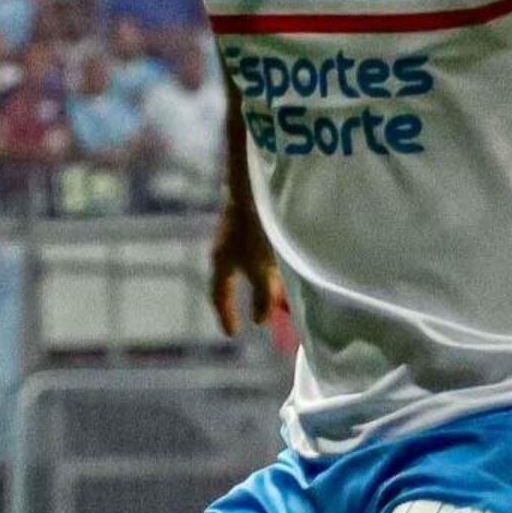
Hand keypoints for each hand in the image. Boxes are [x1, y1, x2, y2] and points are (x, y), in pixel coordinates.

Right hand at [209, 202, 278, 335]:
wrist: (257, 180)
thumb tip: (263, 319)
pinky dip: (275, 264)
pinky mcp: (256, 218)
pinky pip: (263, 249)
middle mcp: (227, 247)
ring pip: (253, 264)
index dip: (226, 314)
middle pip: (238, 279)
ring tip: (287, 292)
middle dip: (255, 297)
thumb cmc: (258, 229)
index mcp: (222, 261)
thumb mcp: (262, 269)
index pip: (220, 295)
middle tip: (268, 314)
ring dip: (268, 281)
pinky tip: (291, 263)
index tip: (233, 332)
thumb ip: (265, 295)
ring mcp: (240, 231)